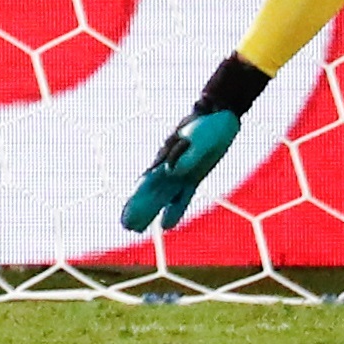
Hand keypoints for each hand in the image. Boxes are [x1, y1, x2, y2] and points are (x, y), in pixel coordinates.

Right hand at [119, 54, 271, 233]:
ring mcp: (180, 173)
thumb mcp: (201, 139)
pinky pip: (181, 197)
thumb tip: (172, 172)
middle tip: (125, 225)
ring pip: (161, 197)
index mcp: (168, 157)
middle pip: (150, 192)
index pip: (150, 181)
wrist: (218, 114)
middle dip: (138, 208)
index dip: (139, 198)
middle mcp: (170, 167)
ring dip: (149, 212)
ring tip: (134, 228)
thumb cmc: (209, 124)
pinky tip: (166, 224)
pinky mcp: (193, 177)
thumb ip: (188, 155)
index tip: (129, 212)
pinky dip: (173, 210)